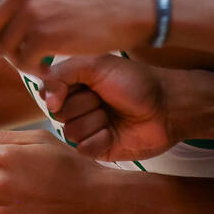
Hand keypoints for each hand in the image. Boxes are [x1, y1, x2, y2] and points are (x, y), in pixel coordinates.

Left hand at [0, 0, 154, 73]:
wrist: (125, 8)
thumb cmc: (87, 3)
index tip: (2, 42)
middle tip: (20, 55)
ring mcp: (30, 11)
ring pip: (3, 50)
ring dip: (20, 62)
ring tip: (42, 61)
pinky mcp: (44, 34)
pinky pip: (23, 64)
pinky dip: (36, 72)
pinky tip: (51, 68)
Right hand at [41, 55, 177, 161]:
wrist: (168, 107)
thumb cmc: (136, 81)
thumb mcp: (97, 65)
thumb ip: (63, 73)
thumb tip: (46, 99)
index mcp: (75, 85)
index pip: (48, 93)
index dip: (63, 91)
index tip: (84, 86)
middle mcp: (79, 106)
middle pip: (60, 114)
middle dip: (85, 105)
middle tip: (106, 99)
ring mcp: (89, 128)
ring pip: (72, 132)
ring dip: (96, 121)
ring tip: (114, 115)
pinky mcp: (99, 149)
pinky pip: (84, 149)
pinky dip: (100, 139)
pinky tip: (115, 132)